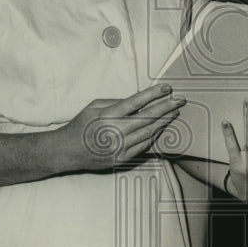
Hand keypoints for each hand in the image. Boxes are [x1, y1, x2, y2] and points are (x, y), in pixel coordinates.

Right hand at [57, 84, 184, 171]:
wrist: (68, 152)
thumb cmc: (81, 125)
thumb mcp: (94, 106)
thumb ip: (116, 102)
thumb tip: (138, 100)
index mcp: (107, 116)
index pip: (136, 102)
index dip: (153, 94)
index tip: (166, 88)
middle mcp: (115, 132)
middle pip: (147, 117)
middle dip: (166, 107)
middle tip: (179, 100)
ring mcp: (119, 147)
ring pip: (148, 132)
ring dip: (164, 121)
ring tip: (174, 112)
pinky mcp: (122, 158)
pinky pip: (144, 146)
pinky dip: (154, 135)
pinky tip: (161, 127)